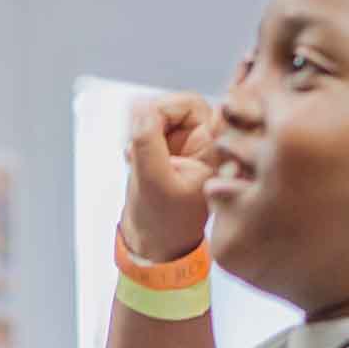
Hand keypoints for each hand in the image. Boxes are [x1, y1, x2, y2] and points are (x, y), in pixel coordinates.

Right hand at [118, 92, 217, 262]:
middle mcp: (206, 141)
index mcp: (215, 148)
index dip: (164, 109)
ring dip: (140, 133)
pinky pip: (149, 129)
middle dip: (149, 122)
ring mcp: (187, 145)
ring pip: (158, 116)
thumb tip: (139, 104)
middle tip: (135, 145)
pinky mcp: (170, 150)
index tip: (144, 129)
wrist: (154, 242)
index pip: (190, 106)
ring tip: (134, 158)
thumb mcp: (153, 181)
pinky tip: (133, 160)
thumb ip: (147, 141)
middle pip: (174, 106)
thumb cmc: (162, 220)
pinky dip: (136, 141)